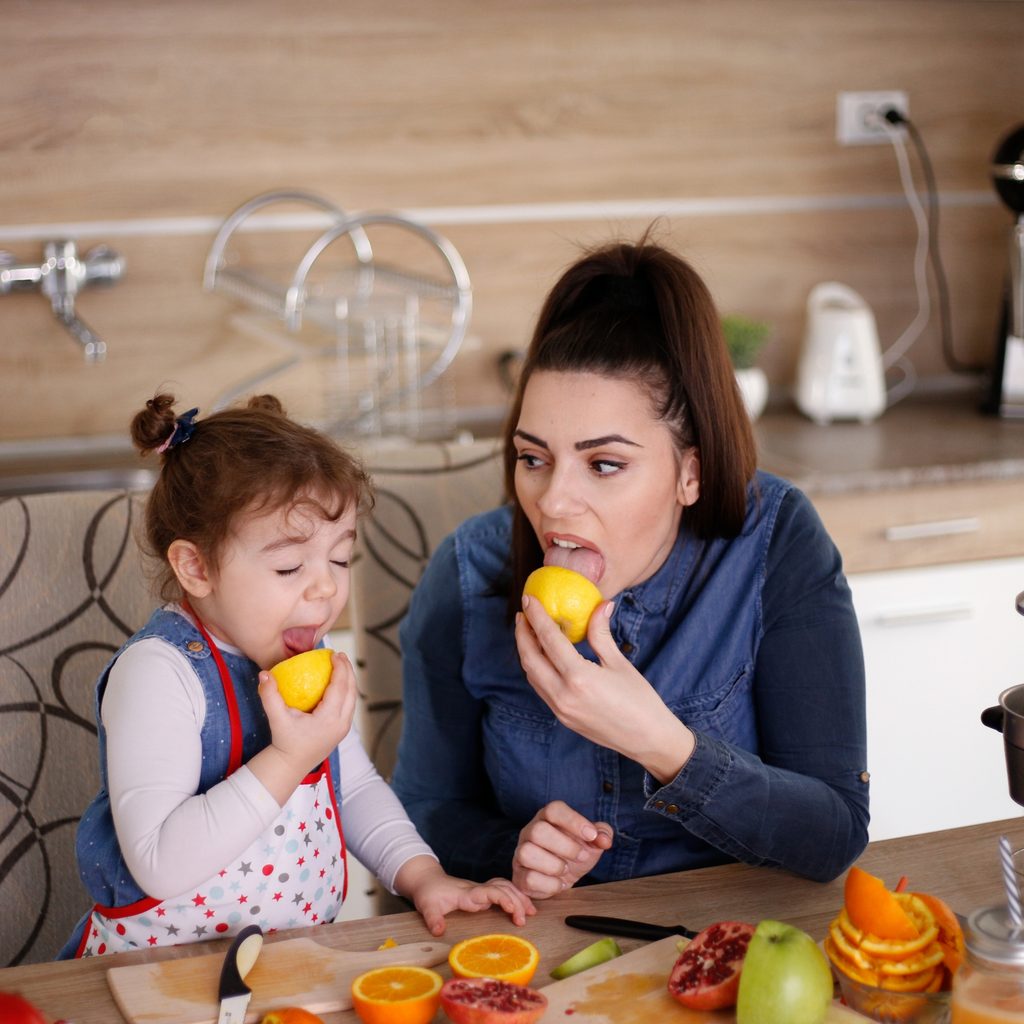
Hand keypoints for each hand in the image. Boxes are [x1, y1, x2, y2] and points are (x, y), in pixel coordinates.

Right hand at [252, 652, 356, 802]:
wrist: (291, 765)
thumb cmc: (285, 742)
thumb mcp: (277, 718)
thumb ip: (270, 696)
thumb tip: (264, 673)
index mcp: (330, 718)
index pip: (340, 687)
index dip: (340, 668)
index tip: (335, 654)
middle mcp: (342, 723)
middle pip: (352, 691)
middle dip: (348, 671)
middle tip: (340, 656)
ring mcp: (344, 728)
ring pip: (353, 699)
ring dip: (349, 681)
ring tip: (341, 666)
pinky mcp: (342, 730)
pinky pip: (349, 706)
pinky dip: (346, 692)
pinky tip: (336, 684)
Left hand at [395, 856, 536, 935]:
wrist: (427, 880)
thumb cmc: (429, 893)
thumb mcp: (427, 906)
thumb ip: (433, 918)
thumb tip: (439, 932)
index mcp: (467, 893)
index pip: (490, 891)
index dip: (503, 899)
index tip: (514, 911)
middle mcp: (478, 889)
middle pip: (503, 888)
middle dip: (517, 901)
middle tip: (524, 920)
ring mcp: (481, 890)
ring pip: (506, 887)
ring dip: (519, 896)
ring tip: (532, 912)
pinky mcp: (482, 893)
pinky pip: (503, 890)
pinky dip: (515, 895)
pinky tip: (523, 905)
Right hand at [512, 800, 612, 898]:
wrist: (561, 877)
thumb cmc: (574, 853)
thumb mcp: (591, 842)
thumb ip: (602, 834)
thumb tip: (604, 839)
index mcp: (548, 817)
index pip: (554, 809)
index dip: (574, 821)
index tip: (592, 835)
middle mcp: (530, 831)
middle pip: (538, 830)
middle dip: (566, 846)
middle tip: (581, 857)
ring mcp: (521, 852)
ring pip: (527, 853)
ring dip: (554, 865)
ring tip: (566, 869)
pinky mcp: (519, 875)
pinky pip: (528, 878)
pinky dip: (549, 884)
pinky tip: (559, 883)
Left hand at [516, 596, 694, 781]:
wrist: (648, 740)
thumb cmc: (640, 700)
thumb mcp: (619, 663)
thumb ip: (601, 633)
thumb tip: (601, 604)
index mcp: (579, 678)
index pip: (549, 640)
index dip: (536, 616)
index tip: (529, 598)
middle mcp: (563, 695)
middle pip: (530, 658)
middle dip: (522, 633)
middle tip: (523, 613)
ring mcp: (560, 709)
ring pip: (532, 675)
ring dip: (527, 651)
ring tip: (530, 631)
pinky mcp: (561, 717)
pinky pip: (541, 688)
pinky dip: (536, 668)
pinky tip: (543, 656)